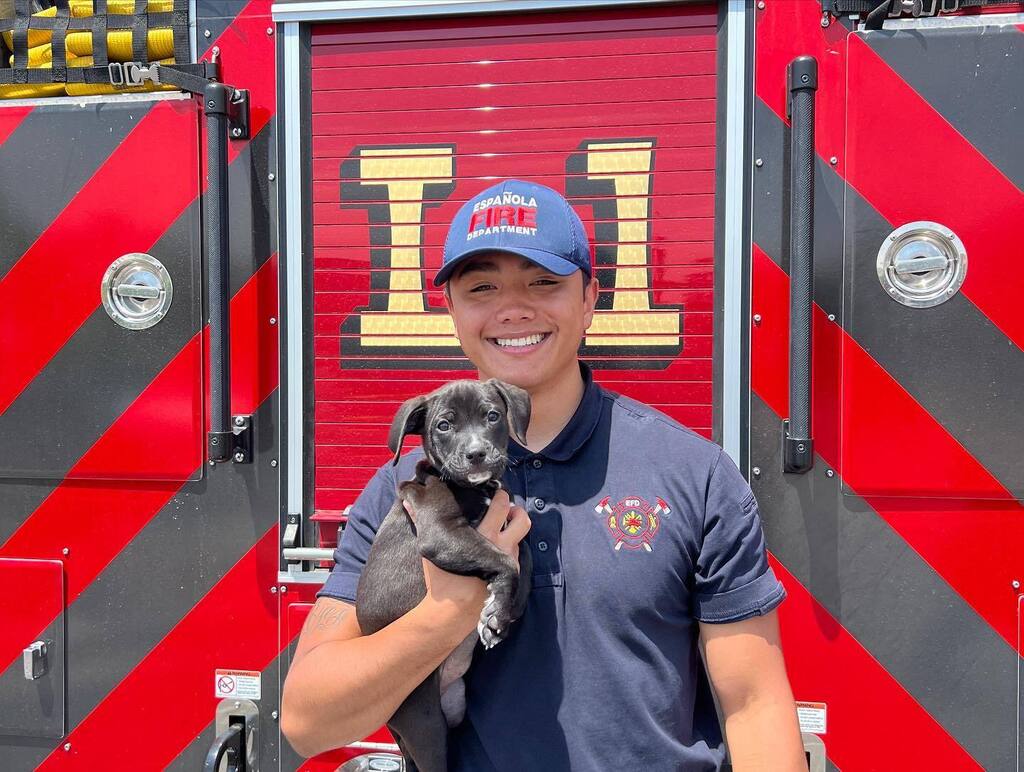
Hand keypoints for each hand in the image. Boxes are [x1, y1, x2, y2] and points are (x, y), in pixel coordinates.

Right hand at [407, 489, 530, 625]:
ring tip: (497, 530)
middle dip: (516, 510)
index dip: (501, 495)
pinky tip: (493, 551)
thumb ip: (421, 522)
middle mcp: (502, 548)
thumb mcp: (430, 550)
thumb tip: (408, 502)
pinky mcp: (509, 575)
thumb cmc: (442, 580)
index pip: (502, 506)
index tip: (495, 491)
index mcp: (485, 536)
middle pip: (522, 520)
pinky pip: (515, 555)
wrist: (453, 612)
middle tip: (505, 508)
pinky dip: (508, 548)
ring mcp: (509, 562)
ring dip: (511, 531)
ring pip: (520, 538)